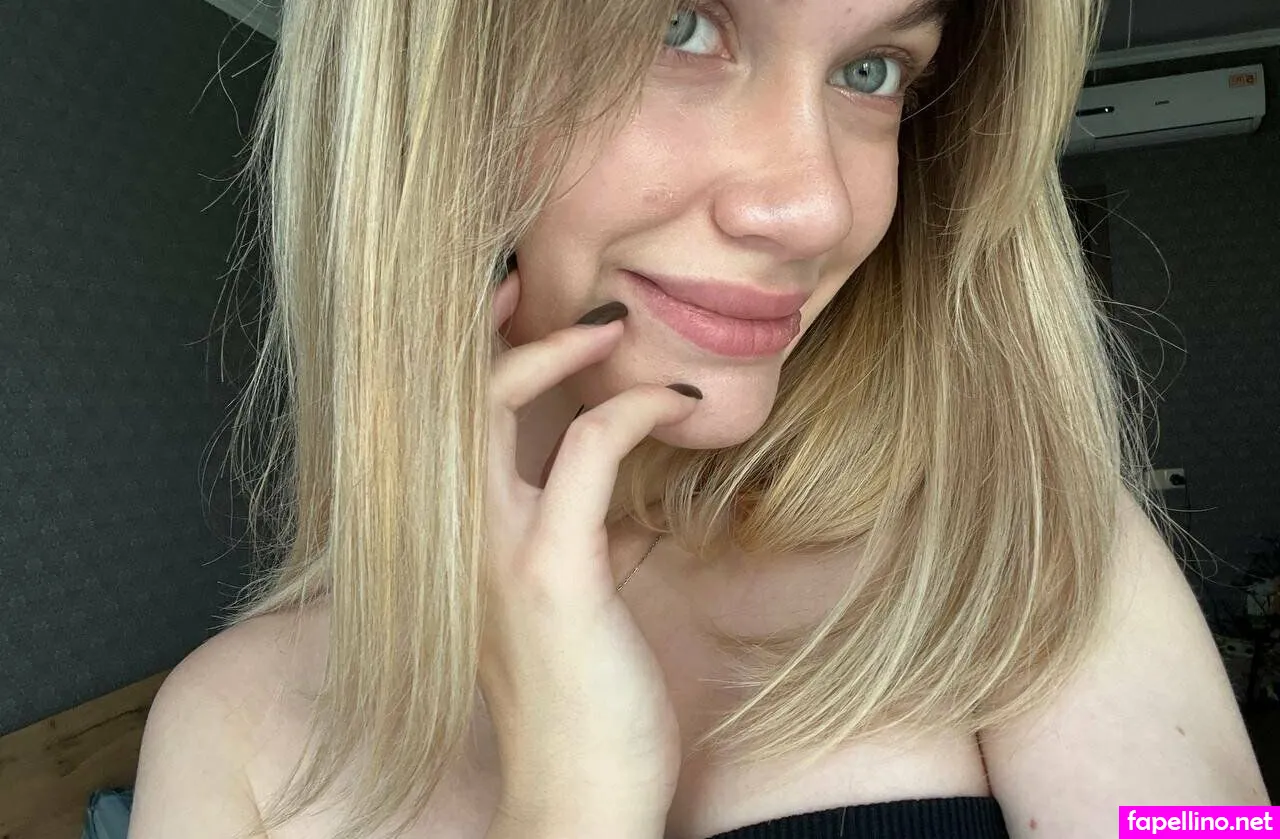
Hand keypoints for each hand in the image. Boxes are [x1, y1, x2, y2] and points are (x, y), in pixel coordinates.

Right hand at [479, 266, 701, 824]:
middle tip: (536, 285)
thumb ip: (565, 528)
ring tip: (616, 330)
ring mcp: (495, 550)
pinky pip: (586, 449)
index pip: (438, 419)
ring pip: (492, 403)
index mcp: (458, 539)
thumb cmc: (579, 697)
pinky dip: (635, 407)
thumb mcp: (562, 596)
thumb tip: (599, 472)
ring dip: (559, 351)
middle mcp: (456, 537)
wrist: (578, 794)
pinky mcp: (551, 571)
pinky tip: (677, 402)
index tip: (509, 305)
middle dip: (486, 326)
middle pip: (444, 393)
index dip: (466, 351)